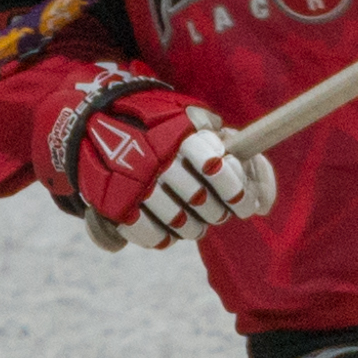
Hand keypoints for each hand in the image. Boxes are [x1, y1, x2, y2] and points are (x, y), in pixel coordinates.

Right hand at [59, 82, 275, 252]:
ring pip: (180, 223)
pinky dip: (163, 238)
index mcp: (182, 133)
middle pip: (202, 202)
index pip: (217, 168)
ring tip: (194, 223)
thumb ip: (234, 149)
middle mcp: (159, 158)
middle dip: (217, 214)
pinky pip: (150, 234)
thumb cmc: (161, 125)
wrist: (92, 120)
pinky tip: (167, 231)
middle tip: (218, 213)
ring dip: (193, 229)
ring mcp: (135, 182)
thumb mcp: (193, 119)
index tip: (245, 205)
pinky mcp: (115, 203)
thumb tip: (265, 202)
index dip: (236, 191)